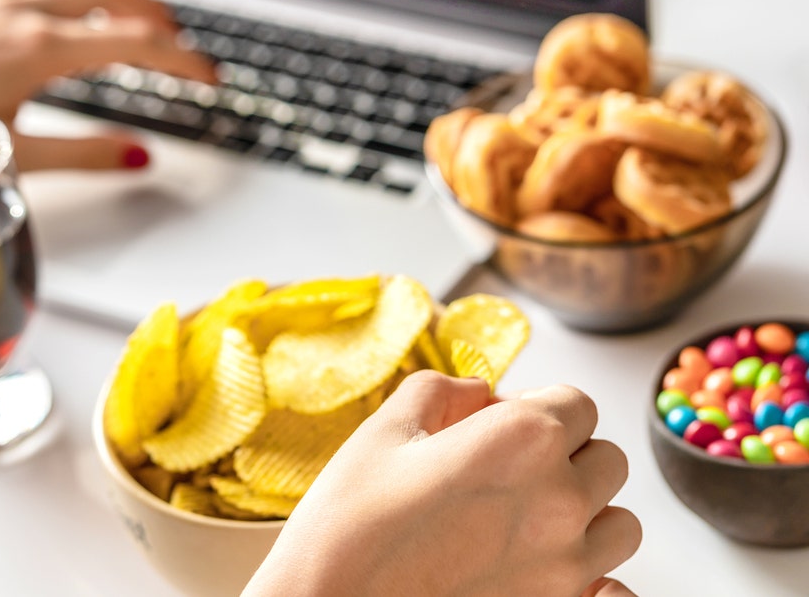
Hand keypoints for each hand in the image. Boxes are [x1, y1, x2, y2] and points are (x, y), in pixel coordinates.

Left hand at [0, 0, 215, 169]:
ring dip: (124, 0)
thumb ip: (85, 155)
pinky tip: (74, 19)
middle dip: (162, 20)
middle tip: (183, 54)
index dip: (185, 63)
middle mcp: (22, 11)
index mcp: (39, 49)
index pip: (138, 44)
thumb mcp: (12, 153)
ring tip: (142, 31)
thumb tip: (138, 157)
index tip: (210, 81)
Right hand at [244, 371, 641, 596]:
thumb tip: (478, 393)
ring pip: (619, 524)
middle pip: (607, 459)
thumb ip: (442, 391)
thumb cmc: (349, 525)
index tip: (503, 423)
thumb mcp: (385, 431)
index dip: (538, 406)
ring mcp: (567, 565)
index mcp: (524, 439)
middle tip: (510, 468)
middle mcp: (560, 499)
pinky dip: (587, 570)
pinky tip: (535, 563)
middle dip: (567, 455)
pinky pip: (608, 582)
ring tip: (526, 518)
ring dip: (585, 512)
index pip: (577, 403)